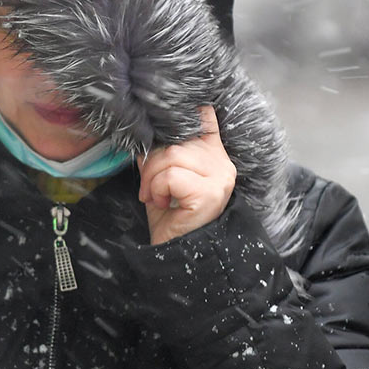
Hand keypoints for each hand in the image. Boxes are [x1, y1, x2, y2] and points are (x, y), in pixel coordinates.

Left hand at [137, 105, 236, 245]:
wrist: (175, 253)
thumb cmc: (170, 216)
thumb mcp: (163, 177)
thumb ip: (161, 153)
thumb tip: (146, 132)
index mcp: (214, 154)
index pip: (204, 116)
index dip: (183, 115)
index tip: (167, 124)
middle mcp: (222, 163)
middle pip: (178, 140)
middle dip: (152, 163)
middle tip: (149, 188)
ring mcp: (220, 178)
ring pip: (173, 155)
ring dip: (152, 178)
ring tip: (156, 196)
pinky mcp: (210, 192)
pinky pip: (172, 175)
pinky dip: (158, 189)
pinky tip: (163, 203)